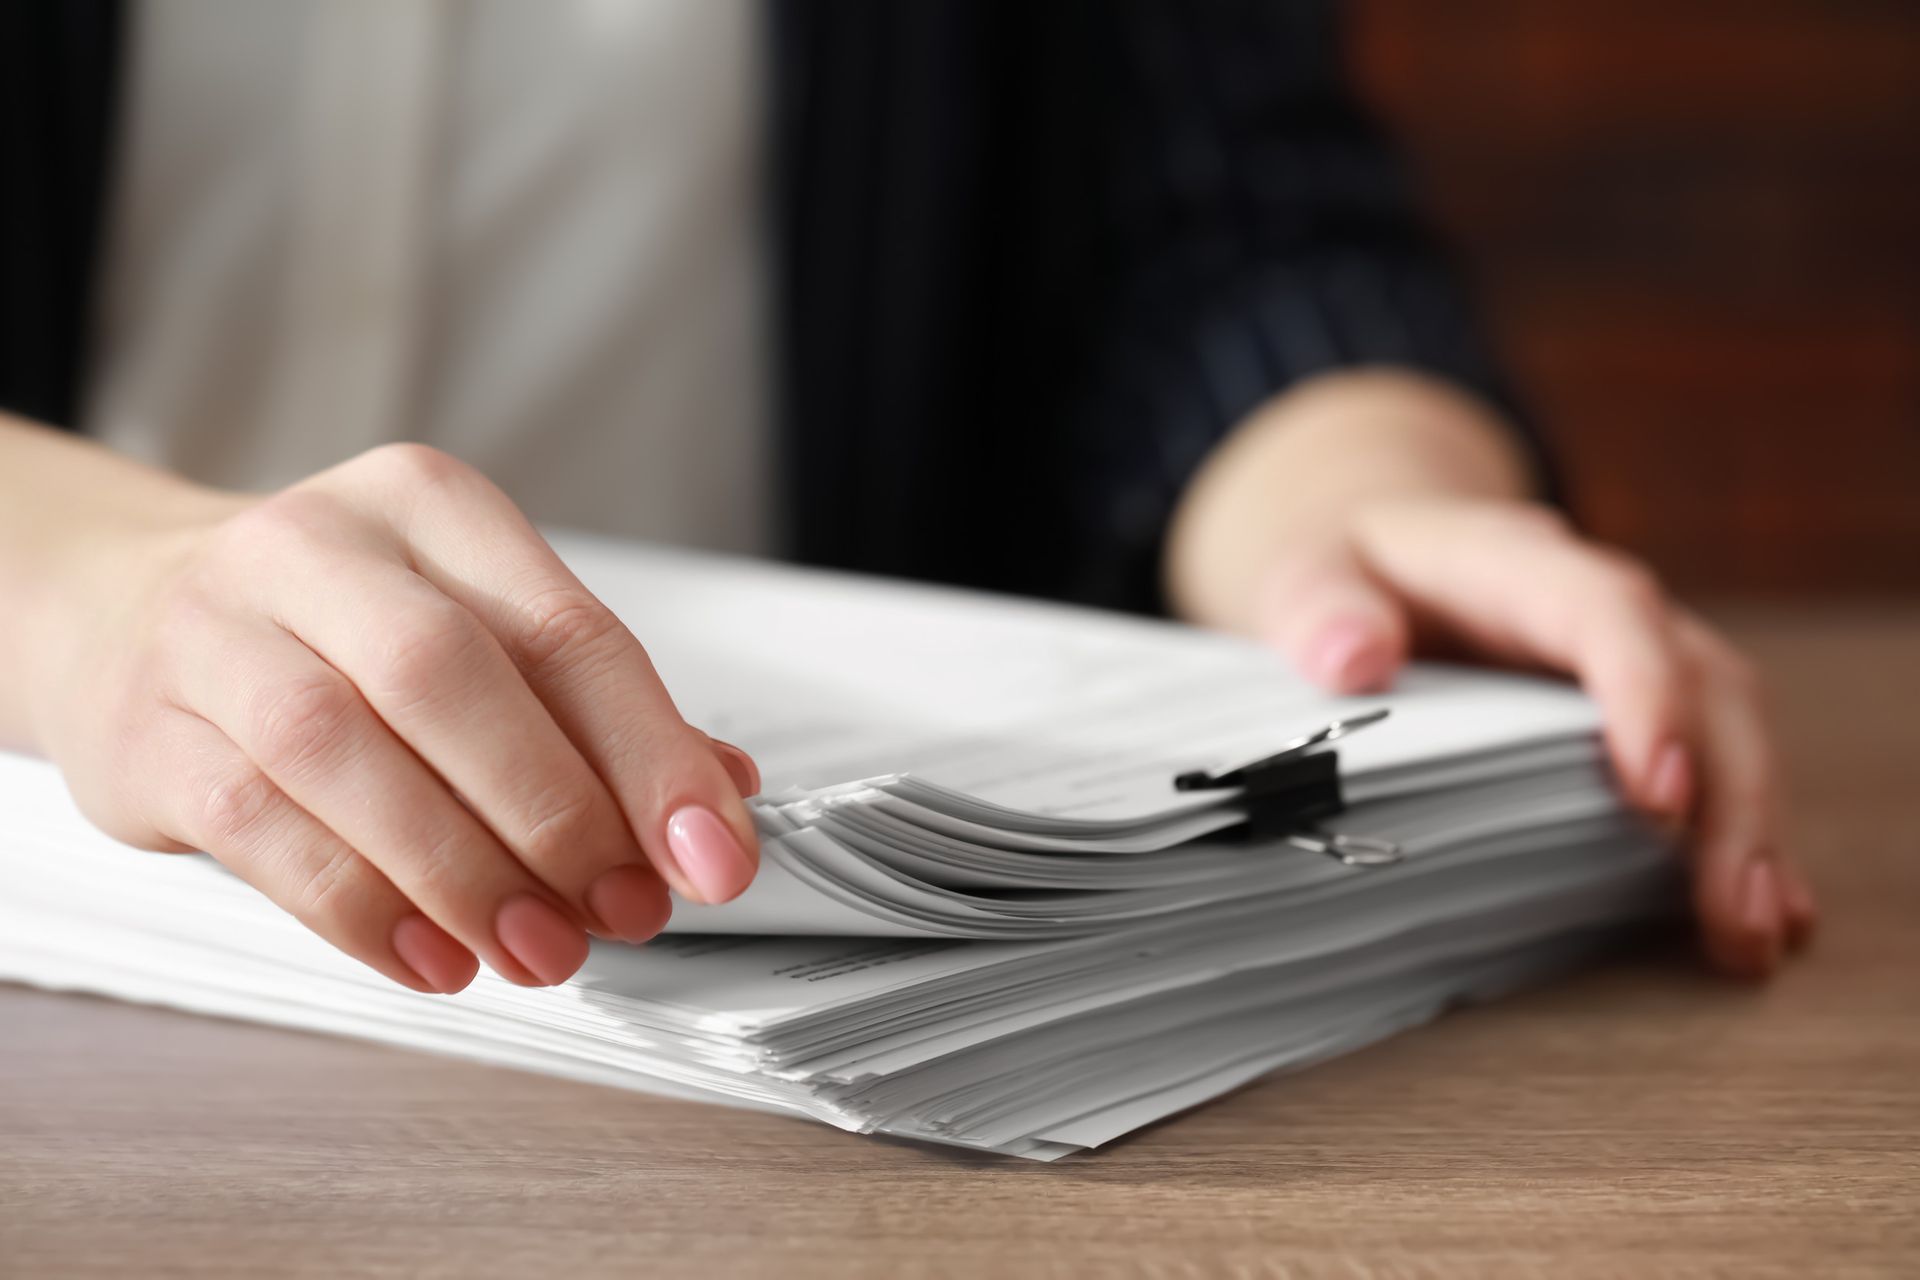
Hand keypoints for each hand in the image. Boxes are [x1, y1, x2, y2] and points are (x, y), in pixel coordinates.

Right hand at [22, 443, 760, 994]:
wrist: (122, 605)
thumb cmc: (339, 627)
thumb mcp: (474, 625)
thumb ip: (594, 711)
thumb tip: (719, 800)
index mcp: (430, 507)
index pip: (566, 629)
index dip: (653, 754)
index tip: (714, 852)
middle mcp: (316, 548)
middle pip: (449, 677)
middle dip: (555, 812)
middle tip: (621, 909)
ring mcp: (213, 633)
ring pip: (342, 753)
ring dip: (461, 875)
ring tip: (537, 950)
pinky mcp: (147, 734)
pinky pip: (262, 832)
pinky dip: (362, 910)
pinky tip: (434, 959)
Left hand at [1251, 497, 1815, 977]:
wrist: (1373, 559)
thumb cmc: (1346, 574)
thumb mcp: (1306, 574)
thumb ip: (1317, 609)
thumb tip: (1351, 659)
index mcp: (1518, 563)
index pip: (1605, 612)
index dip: (1645, 695)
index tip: (1657, 794)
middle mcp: (1599, 609)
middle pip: (1700, 683)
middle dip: (1728, 796)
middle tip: (1734, 907)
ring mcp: (1631, 664)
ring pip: (1725, 731)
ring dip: (1749, 832)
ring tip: (1755, 933)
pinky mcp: (1637, 717)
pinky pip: (1709, 769)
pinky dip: (1737, 840)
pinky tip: (1763, 918)